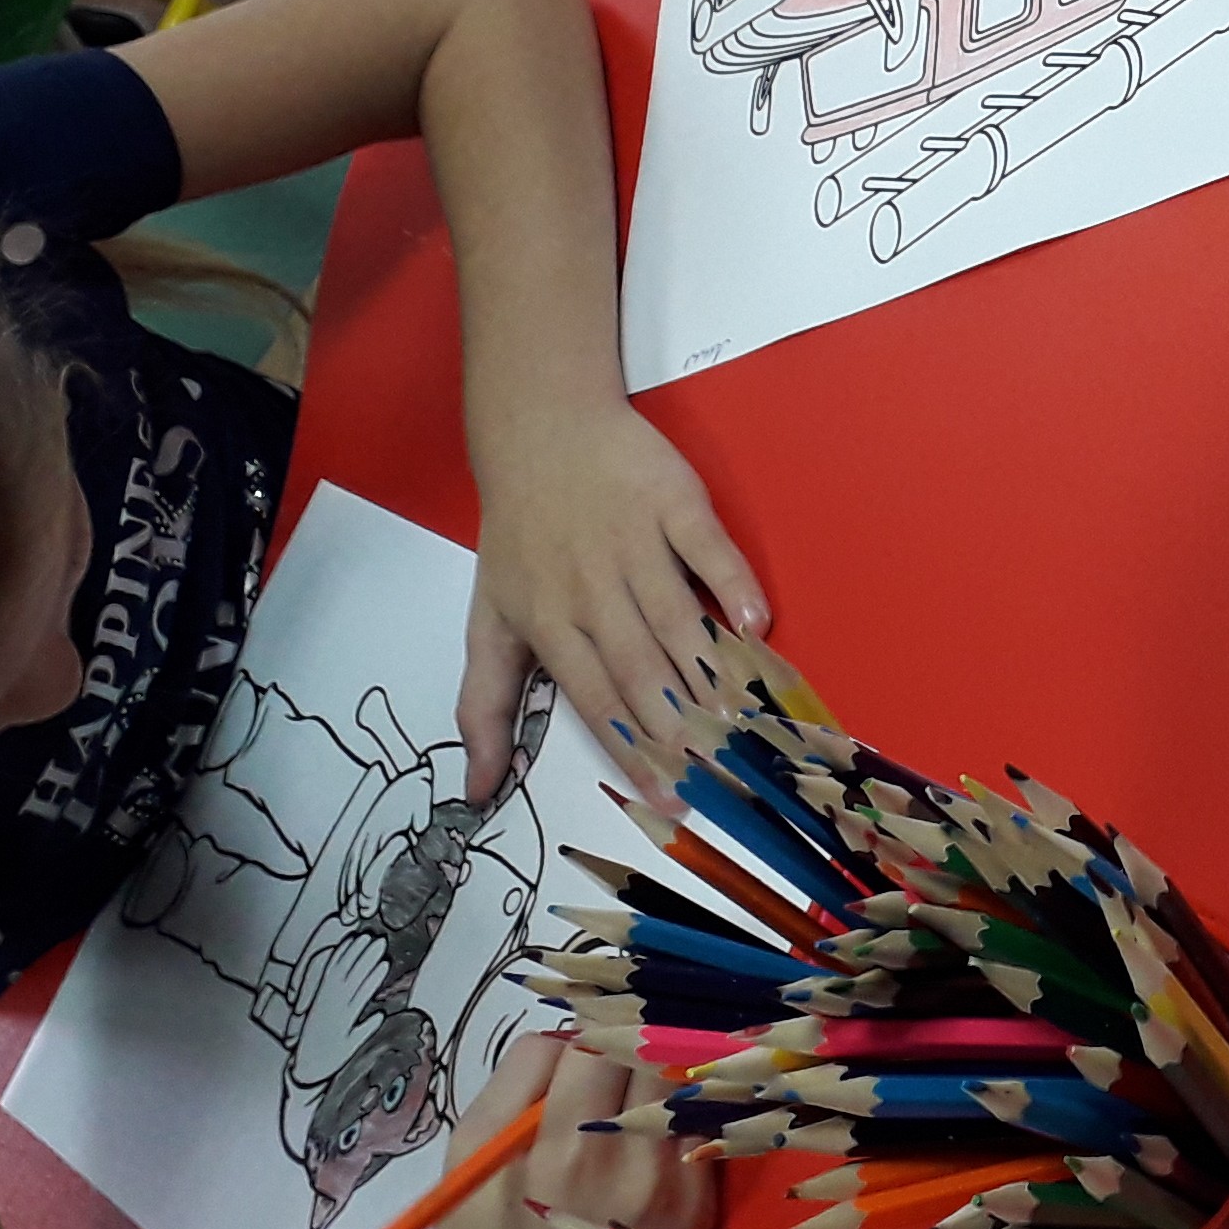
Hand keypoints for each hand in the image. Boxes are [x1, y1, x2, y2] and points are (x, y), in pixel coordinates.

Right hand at [393, 1038, 717, 1228]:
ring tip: (628, 1097)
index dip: (590, 1030)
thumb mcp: (472, 1142)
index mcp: (565, 1153)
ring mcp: (674, 1200)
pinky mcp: (697, 1219)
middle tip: (608, 1063)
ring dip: (659, 1084)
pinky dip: (676, 1126)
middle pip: (656, 1060)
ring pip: (684, 1093)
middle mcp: (632, 1174)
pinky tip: (646, 1140)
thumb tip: (575, 1026)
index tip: (582, 1039)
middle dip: (632, 1049)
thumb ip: (523, 1070)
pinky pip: (698, 1138)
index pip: (604, 1042)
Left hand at [461, 399, 763, 804]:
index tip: (670, 798)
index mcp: (549, 622)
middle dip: (677, 723)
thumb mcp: (488, 620)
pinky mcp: (671, 500)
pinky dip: (730, 582)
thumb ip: (484, 705)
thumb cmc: (519, 534)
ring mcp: (633, 540)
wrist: (541, 430)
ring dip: (707, 667)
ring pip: (674, 615)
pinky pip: (706, 546)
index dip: (633, 750)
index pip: (596, 699)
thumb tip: (475, 790)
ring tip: (740, 716)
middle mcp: (591, 587)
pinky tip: (753, 622)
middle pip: (639, 665)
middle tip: (717, 771)